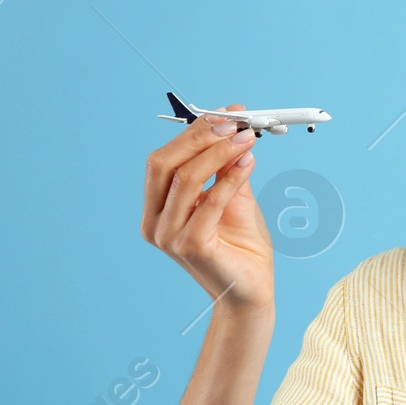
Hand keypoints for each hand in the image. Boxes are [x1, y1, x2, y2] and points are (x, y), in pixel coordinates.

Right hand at [141, 107, 273, 312]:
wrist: (251, 291)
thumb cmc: (240, 246)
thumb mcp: (233, 196)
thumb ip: (226, 166)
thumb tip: (230, 126)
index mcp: (156, 209)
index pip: (163, 159)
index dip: (193, 131)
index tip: (227, 113)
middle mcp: (155, 223)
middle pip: (164, 164)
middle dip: (200, 137)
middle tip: (235, 122)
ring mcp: (169, 237)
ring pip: (186, 179)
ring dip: (219, 152)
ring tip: (247, 138)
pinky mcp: (191, 247)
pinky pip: (209, 202)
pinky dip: (229, 178)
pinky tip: (249, 163)